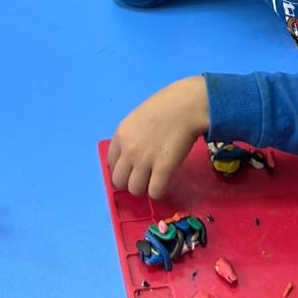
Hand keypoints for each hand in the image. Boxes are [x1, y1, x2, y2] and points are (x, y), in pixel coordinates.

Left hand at [108, 77, 209, 197]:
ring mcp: (144, 160)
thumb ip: (131, 136)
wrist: (187, 105)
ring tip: (155, 179)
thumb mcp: (138, 118)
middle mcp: (128, 149)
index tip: (132, 168)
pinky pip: (154, 192)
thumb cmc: (166, 106)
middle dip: (130, 181)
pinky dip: (159, 191)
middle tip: (144, 176)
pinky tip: (165, 181)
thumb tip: (132, 154)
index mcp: (121, 134)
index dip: (122, 168)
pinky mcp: (163, 169)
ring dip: (145, 188)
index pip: (111, 163)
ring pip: (135, 189)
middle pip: (119, 181)